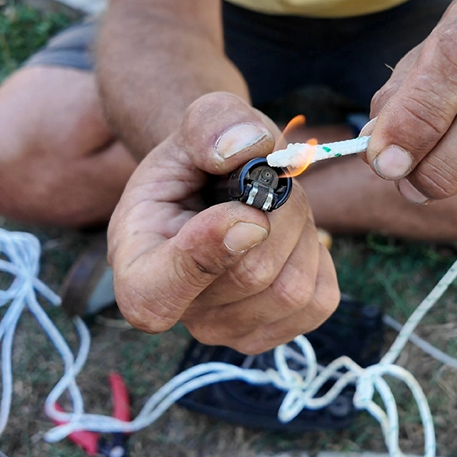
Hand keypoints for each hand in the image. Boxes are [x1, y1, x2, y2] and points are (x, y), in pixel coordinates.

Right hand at [107, 93, 339, 353]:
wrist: (219, 182)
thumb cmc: (203, 156)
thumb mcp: (198, 123)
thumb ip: (210, 125)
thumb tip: (240, 151)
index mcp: (136, 267)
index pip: (156, 296)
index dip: (206, 255)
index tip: (246, 211)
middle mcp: (181, 312)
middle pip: (252, 275)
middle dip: (279, 210)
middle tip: (271, 180)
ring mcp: (228, 330)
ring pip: (292, 288)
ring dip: (302, 230)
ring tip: (276, 207)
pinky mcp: (276, 333)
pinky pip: (320, 298)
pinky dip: (319, 255)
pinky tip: (292, 235)